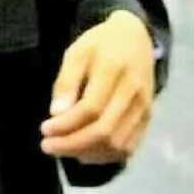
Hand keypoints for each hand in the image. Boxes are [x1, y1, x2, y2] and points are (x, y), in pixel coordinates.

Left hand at [40, 10, 154, 164]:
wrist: (136, 38)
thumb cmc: (101, 44)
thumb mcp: (77, 52)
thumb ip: (66, 81)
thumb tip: (56, 113)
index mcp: (114, 69)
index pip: (90, 108)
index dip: (66, 125)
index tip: (44, 129)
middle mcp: (133, 92)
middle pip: (105, 131)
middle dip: (73, 144)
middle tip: (48, 145)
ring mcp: (144, 107)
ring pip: (118, 144)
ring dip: (88, 153)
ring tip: (63, 148)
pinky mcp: (148, 118)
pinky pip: (129, 146)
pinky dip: (105, 155)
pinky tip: (84, 151)